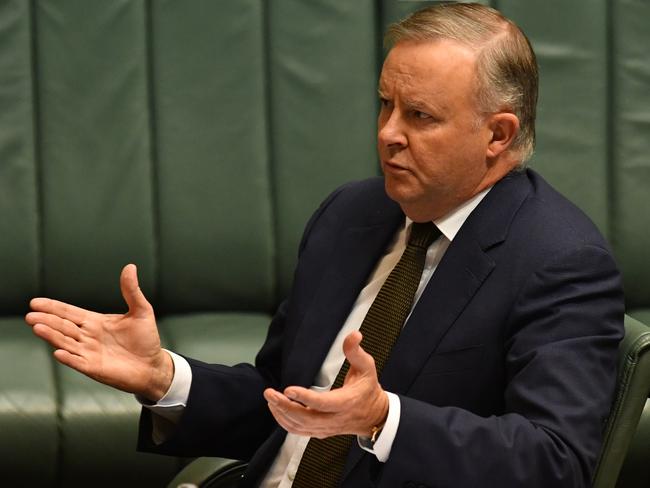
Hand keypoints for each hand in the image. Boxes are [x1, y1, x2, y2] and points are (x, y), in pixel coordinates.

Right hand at [25, 264, 172, 401]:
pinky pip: (78, 362)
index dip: (53, 307)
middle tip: (31, 314)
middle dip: (47, 320)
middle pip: (63, 326)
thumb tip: (130, 267)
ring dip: (52, 336)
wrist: (153, 366)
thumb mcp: (141, 311)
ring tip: (37, 327)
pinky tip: (59, 352)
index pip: (70, 313)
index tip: (35, 302)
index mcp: (95, 322)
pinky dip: (68, 357)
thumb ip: (132, 291)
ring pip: (66, 342)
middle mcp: (88, 337)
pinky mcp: (94, 368)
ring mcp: (89, 353)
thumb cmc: (146, 339)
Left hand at [264, 331, 388, 438]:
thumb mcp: (367, 367)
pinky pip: (299, 432)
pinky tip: (277, 410)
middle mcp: (335, 419)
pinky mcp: (321, 432)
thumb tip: (353, 334)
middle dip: (284, 406)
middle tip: (269, 393)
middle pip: (305, 418)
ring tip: (270, 399)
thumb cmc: (368, 389)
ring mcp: (327, 428)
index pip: (322, 403)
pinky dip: (285, 422)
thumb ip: (356, 351)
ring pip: (300, 427)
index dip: (304, 398)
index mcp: (346, 402)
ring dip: (282, 414)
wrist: (374, 416)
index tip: (288, 389)